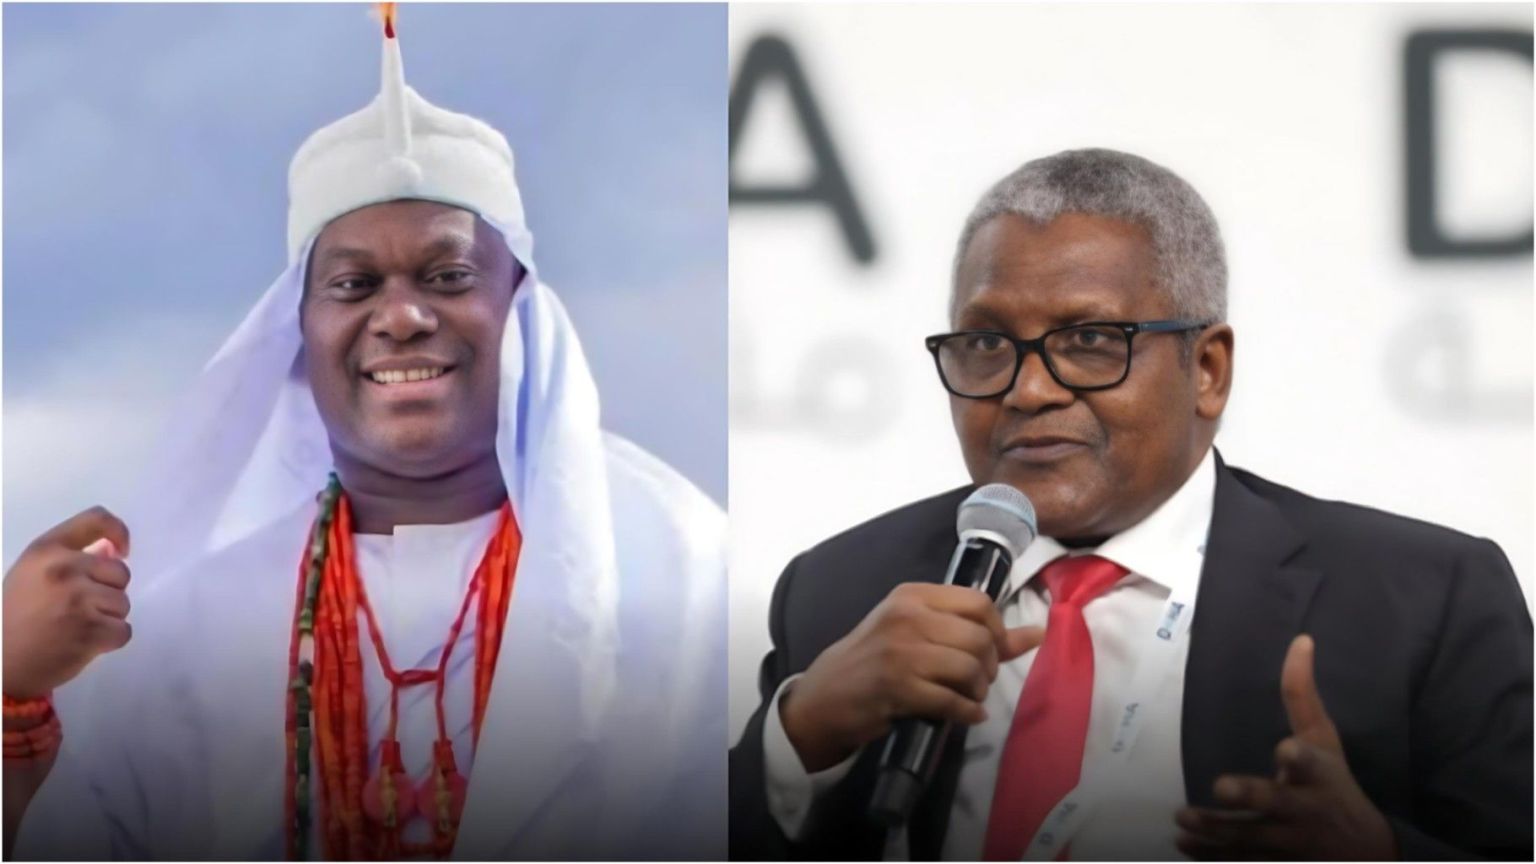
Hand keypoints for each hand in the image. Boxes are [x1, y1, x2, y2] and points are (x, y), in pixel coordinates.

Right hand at [2, 507, 132, 700]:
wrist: (1, 664)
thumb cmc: (16, 617)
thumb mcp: (32, 575)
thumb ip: (71, 559)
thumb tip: (113, 550)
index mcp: (46, 550)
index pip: (96, 519)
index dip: (118, 531)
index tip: (122, 550)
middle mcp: (64, 569)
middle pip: (120, 572)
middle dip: (108, 591)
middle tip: (80, 609)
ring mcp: (79, 599)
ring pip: (123, 603)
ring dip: (108, 618)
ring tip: (77, 627)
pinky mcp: (91, 630)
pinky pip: (124, 630)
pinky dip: (110, 640)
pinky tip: (83, 643)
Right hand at [780, 582, 1042, 771]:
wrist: (825, 696)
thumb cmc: (875, 659)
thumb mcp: (917, 632)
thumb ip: (974, 630)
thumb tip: (1038, 633)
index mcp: (912, 595)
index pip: (979, 603)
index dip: (997, 630)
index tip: (991, 651)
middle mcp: (907, 616)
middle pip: (979, 637)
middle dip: (989, 666)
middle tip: (978, 680)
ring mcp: (901, 652)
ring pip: (970, 668)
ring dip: (979, 690)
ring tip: (970, 697)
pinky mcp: (898, 688)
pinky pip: (953, 701)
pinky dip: (968, 712)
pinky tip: (966, 715)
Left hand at [1175, 634, 1397, 859]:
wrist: (1367, 855)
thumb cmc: (1335, 786)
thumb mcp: (1324, 741)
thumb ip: (1302, 695)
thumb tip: (1300, 640)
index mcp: (1319, 776)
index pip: (1311, 764)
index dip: (1298, 758)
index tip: (1285, 751)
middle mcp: (1305, 811)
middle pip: (1277, 803)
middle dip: (1252, 795)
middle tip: (1221, 786)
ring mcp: (1291, 844)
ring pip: (1250, 838)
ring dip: (1215, 829)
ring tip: (1182, 818)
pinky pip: (1242, 863)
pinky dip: (1211, 857)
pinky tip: (1182, 844)